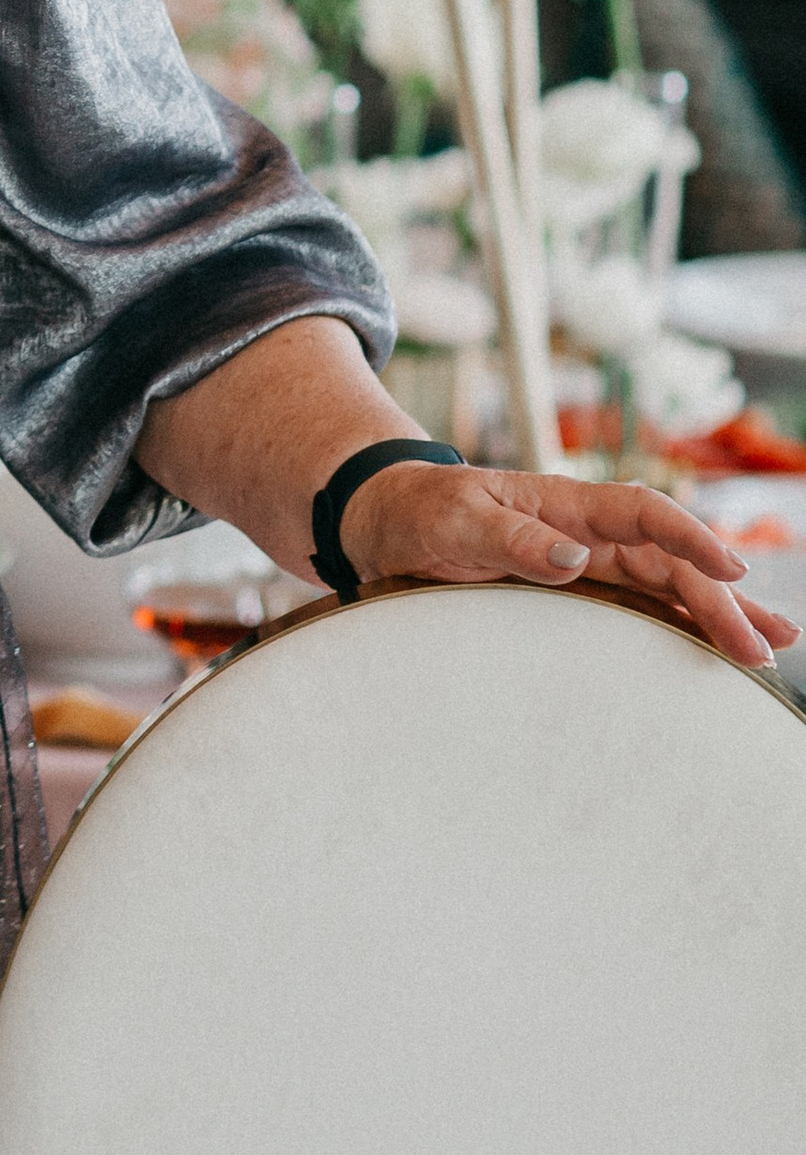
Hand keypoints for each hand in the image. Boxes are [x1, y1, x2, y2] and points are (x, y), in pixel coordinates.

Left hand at [343, 460, 800, 669]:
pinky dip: (677, 626)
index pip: (644, 514)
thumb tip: (572, 559)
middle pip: (669, 561)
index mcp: (565, 504)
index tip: (731, 570)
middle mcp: (587, 532)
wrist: (387, 520)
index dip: (690, 538)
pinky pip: (638, 606)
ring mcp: (586, 562)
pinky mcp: (575, 591)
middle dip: (720, 600)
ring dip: (715, 615)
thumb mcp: (455, 521)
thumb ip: (509, 538)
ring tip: (767, 650)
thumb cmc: (420, 511)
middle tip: (764, 648)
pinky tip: (710, 649)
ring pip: (666, 586)